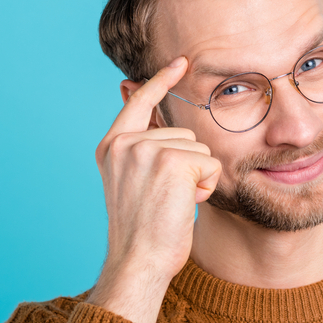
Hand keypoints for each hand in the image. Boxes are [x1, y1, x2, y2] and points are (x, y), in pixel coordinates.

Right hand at [86, 57, 222, 322]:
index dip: (162, 81)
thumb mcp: (135, 182)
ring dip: (197, 179)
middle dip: (187, 166)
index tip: (182, 61)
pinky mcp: (171, 161)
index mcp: (111, 147)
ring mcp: (146, 150)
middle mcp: (124, 143)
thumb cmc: (143, 231)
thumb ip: (146, 151)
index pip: (139, 102)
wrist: (138, 262)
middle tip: (166, 199)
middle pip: (183, 134)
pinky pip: (210, 164)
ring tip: (172, 204)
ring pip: (200, 150)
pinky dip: (206, 187)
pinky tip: (184, 205)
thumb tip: (160, 120)